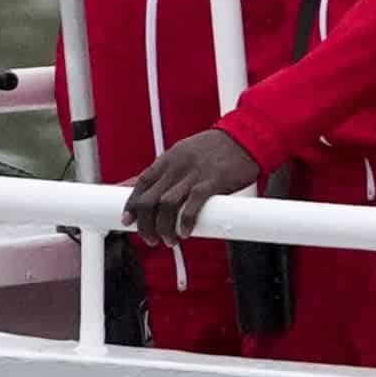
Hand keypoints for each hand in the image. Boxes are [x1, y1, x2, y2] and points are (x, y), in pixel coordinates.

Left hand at [120, 125, 255, 244]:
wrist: (248, 137)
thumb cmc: (217, 149)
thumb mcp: (185, 154)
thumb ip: (168, 171)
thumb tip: (149, 186)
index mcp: (169, 158)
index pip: (141, 182)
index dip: (131, 204)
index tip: (127, 220)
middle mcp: (177, 166)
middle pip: (150, 199)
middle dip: (145, 223)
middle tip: (150, 238)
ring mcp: (194, 173)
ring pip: (166, 205)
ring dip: (163, 227)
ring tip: (169, 240)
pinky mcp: (212, 181)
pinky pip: (192, 205)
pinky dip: (185, 222)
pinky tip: (185, 232)